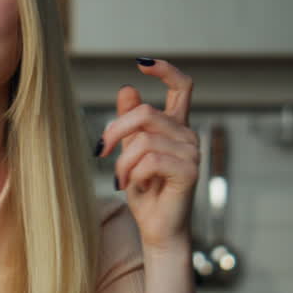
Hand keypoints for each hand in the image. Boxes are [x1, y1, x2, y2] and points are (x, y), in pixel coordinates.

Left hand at [97, 59, 198, 251]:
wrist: (157, 228)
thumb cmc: (145, 192)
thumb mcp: (131, 152)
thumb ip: (130, 123)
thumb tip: (126, 88)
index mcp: (176, 127)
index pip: (182, 87)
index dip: (165, 70)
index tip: (141, 63)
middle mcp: (188, 135)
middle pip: (145, 112)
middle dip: (115, 131)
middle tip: (100, 152)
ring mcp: (192, 152)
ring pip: (143, 139)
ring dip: (123, 162)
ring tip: (121, 180)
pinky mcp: (190, 170)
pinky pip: (149, 159)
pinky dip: (133, 173)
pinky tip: (135, 186)